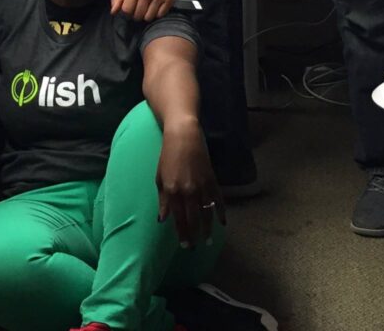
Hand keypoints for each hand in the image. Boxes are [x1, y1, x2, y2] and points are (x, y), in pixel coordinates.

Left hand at [110, 0, 177, 20]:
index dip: (127, 13)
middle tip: (140, 9)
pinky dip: (157, 15)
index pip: (126, 10)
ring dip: (147, 16)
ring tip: (148, 8)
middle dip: (137, 15)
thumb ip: (117, 0)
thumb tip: (113, 12)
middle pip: (137, 16)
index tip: (131, 9)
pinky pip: (159, 16)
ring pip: (148, 18)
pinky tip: (156, 8)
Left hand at [156, 118, 223, 247]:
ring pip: (207, 214)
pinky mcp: (212, 180)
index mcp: (173, 191)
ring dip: (208, 229)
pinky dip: (222, 213)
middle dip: (194, 235)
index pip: (178, 218)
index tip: (185, 245)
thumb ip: (163, 199)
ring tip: (208, 240)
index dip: (182, 233)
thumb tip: (163, 219)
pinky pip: (219, 201)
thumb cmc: (167, 156)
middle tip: (195, 247)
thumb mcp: (160, 177)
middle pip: (193, 219)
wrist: (183, 137)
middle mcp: (188, 191)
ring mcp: (202, 186)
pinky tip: (223, 223)